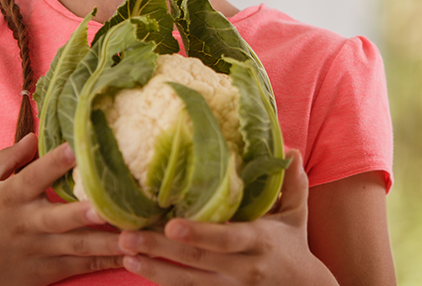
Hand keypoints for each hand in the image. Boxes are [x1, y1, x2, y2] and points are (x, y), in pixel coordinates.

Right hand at [0, 133, 123, 285]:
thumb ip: (8, 158)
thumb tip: (35, 134)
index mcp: (10, 198)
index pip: (33, 177)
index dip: (54, 163)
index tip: (76, 148)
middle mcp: (27, 224)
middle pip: (60, 218)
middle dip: (85, 213)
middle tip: (111, 205)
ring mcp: (39, 250)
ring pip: (78, 246)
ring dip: (108, 242)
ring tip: (138, 237)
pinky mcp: (47, 272)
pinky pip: (81, 266)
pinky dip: (106, 262)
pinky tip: (133, 256)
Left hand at [118, 150, 336, 284]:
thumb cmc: (294, 244)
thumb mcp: (296, 214)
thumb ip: (293, 183)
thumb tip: (289, 150)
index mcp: (258, 242)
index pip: (226, 239)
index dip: (199, 234)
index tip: (172, 225)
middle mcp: (242, 268)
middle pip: (196, 260)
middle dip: (160, 250)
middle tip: (127, 237)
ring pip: (186, 281)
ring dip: (153, 268)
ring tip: (125, 254)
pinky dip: (162, 280)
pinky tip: (137, 268)